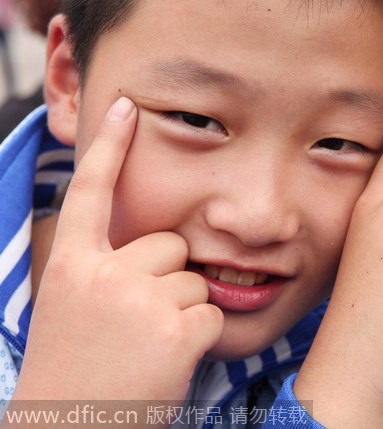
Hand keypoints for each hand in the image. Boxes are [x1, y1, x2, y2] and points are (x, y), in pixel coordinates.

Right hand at [13, 97, 222, 404]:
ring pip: (194, 281)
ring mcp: (138, 300)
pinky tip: (168, 364)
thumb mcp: (72, 312)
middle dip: (166, 279)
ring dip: (183, 313)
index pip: (91, 193)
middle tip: (138, 326)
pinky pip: (212, 314)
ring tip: (148, 350)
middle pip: (169, 245)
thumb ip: (104, 272)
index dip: (108, 147)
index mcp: (69, 268)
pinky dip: (200, 341)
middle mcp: (101, 275)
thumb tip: (159, 248)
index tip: (125, 106)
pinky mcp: (175, 330)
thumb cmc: (77, 377)